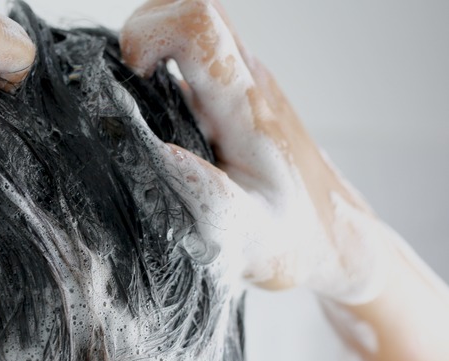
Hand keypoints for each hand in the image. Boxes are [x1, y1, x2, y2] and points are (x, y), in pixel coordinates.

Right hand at [120, 0, 386, 303]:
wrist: (332, 234)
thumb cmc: (292, 237)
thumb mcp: (247, 236)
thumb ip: (206, 199)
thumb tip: (157, 152)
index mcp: (245, 106)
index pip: (198, 26)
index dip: (149, 36)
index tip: (132, 80)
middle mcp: (247, 82)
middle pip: (193, 10)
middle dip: (143, 34)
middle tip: (128, 87)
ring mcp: (243, 84)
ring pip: (194, 29)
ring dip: (152, 51)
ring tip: (136, 105)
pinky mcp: (235, 96)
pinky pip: (193, 56)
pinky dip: (161, 70)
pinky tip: (155, 118)